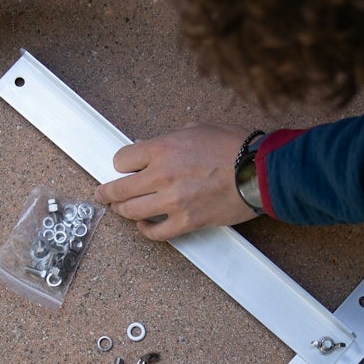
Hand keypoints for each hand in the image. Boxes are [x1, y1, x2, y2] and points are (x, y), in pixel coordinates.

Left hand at [96, 123, 256, 240]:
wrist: (261, 171)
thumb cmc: (236, 147)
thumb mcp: (198, 129)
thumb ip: (172, 140)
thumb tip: (158, 150)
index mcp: (163, 148)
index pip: (121, 160)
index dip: (121, 165)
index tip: (122, 168)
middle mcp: (162, 175)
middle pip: (119, 189)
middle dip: (107, 192)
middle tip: (103, 194)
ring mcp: (173, 202)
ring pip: (131, 212)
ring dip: (122, 211)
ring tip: (121, 209)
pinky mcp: (187, 222)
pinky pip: (155, 233)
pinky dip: (146, 230)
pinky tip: (145, 225)